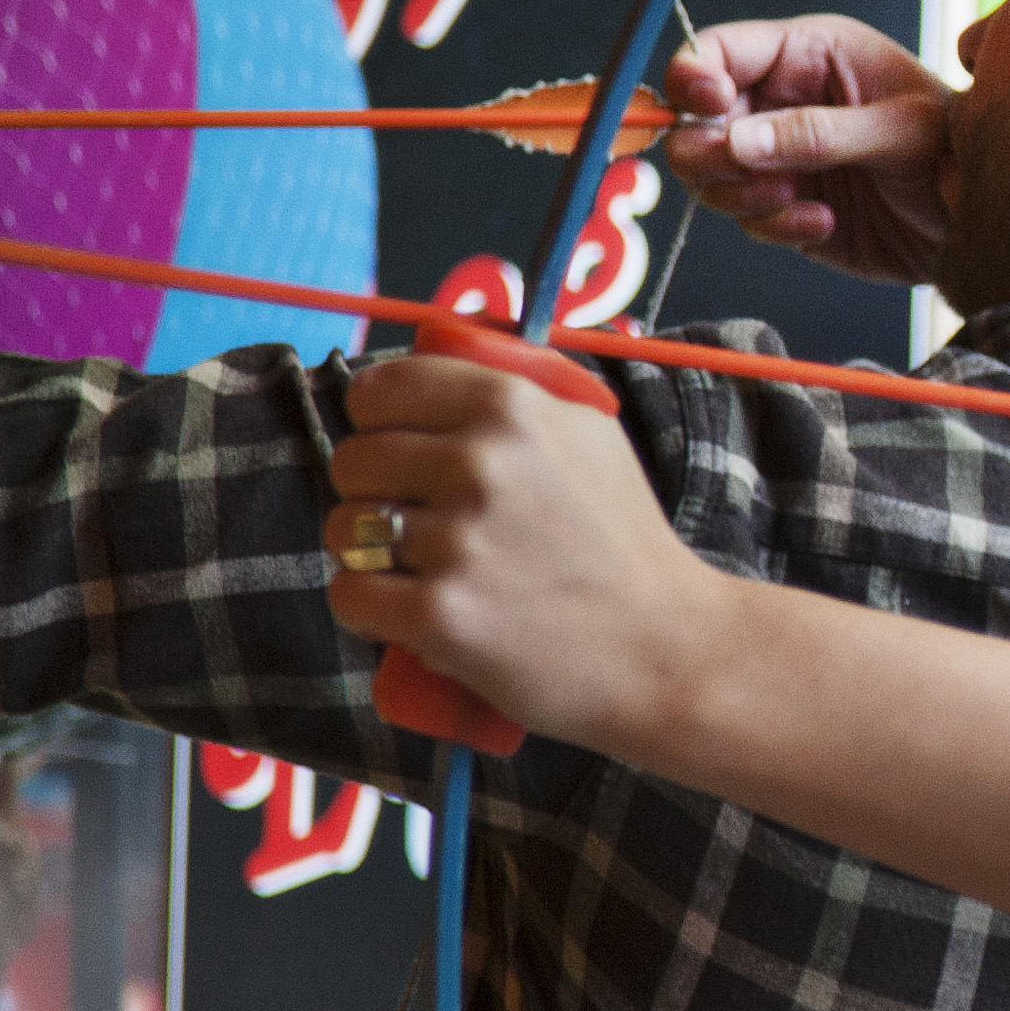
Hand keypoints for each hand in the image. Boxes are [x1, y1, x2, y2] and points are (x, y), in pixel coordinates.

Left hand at [321, 351, 727, 754]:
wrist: (665, 649)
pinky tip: (407, 614)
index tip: (392, 448)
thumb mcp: (591, 435)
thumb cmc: (624, 545)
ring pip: (344, 531)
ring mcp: (460, 541)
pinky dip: (367, 611)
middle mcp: (481, 463)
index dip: (374, 421)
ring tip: (421, 572)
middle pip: (352, 461)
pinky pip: (349, 597)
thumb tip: (439, 360)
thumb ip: (519, 393)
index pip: (379, 388)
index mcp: (513, 407)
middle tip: (418, 524)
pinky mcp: (441, 616)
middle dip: (370, 494)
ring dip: (366, 555)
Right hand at [660, 16, 957, 285]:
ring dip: (739, 193)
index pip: (717, 51)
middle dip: (707, 148)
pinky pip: (746, 219)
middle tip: (742, 167)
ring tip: (795, 197)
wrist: (979, 221)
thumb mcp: (900, 131)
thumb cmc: (955, 150)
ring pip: (709, 176)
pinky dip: (774, 226)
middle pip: (694, 120)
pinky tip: (823, 223)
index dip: (694, 76)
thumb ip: (819, 133)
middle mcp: (780, 103)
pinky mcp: (784, 209)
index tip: (709, 105)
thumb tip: (737, 141)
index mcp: (806, 55)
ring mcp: (778, 158)